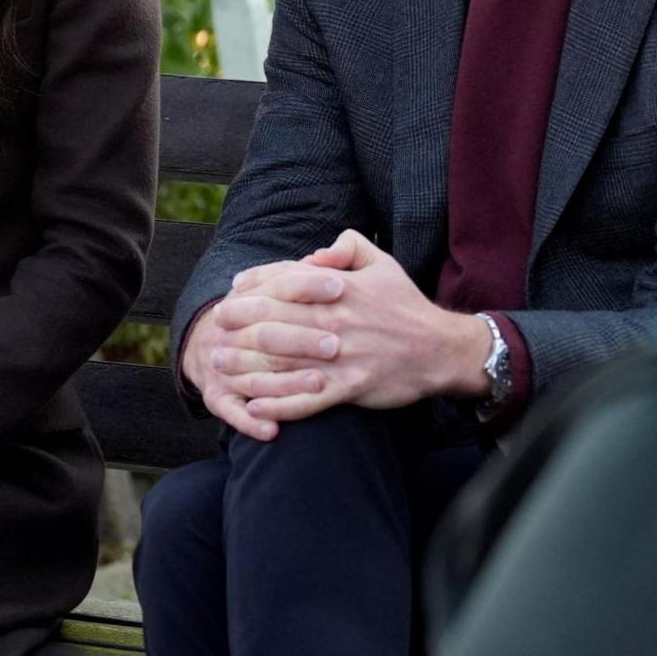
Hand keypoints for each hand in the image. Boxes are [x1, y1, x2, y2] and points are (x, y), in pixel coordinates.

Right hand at [181, 281, 331, 443]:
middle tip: (336, 345)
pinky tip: (273, 431)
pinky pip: (233, 412)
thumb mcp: (273, 286)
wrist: (208, 344)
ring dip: (286, 383)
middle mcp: (232, 333)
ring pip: (254, 377)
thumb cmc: (262, 314)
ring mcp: (223, 367)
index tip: (341, 286)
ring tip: (320, 384)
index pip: (279, 285)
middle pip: (267, 334)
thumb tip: (326, 257)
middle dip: (301, 339)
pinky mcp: (218, 397)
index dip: (309, 284)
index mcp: (248, 300)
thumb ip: (301, 272)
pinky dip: (251, 422)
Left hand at [218, 230, 491, 430]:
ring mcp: (342, 357)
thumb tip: (314, 252)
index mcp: (342, 290)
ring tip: (220, 366)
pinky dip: (279, 405)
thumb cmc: (407, 306)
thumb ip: (349, 247)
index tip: (232, 293)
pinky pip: (307, 399)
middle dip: (240, 324)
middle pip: (276, 322)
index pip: (287, 284)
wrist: (441, 350)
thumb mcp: (383, 264)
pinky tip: (253, 407)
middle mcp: (338, 321)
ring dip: (247, 365)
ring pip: (284, 362)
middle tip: (215, 327)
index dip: (255, 287)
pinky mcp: (350, 388)